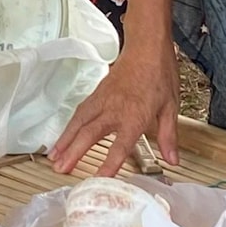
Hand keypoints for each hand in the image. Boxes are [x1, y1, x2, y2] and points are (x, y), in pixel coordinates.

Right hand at [49, 37, 181, 174]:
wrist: (147, 47)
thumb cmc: (160, 75)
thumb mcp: (171, 106)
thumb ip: (169, 136)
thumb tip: (172, 161)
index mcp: (135, 116)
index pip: (120, 145)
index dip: (109, 164)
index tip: (98, 179)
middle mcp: (114, 109)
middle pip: (89, 133)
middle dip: (73, 152)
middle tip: (60, 170)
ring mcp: (102, 100)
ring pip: (78, 122)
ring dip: (65, 140)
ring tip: (53, 157)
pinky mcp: (97, 93)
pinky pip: (80, 112)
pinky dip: (69, 126)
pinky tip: (63, 136)